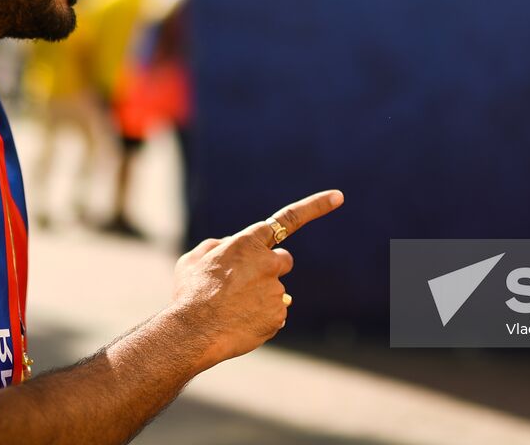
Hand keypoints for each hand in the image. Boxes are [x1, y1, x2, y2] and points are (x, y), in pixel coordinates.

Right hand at [170, 190, 343, 367]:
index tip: (338, 196)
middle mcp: (269, 263)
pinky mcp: (279, 315)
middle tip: (244, 284)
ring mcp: (277, 290)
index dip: (316, 206)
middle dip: (270, 268)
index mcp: (248, 243)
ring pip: (275, 291)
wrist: (193, 333)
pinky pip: (275, 314)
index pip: (288, 219)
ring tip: (232, 309)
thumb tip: (229, 247)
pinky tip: (240, 323)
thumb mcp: (193, 260)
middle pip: (283, 260)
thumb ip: (217, 247)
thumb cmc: (190, 294)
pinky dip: (261, 319)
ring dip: (259, 297)